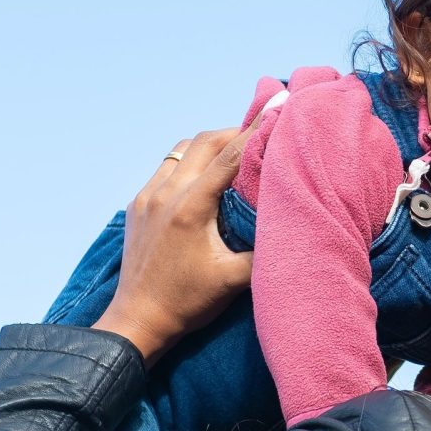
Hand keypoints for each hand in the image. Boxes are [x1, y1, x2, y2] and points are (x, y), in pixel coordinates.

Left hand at [93, 119, 257, 365]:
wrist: (138, 321)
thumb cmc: (188, 303)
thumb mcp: (235, 281)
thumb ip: (265, 250)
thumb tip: (292, 227)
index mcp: (191, 207)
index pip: (229, 155)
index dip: (256, 130)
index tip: (276, 110)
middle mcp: (166, 194)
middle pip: (204, 142)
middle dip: (234, 131)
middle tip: (261, 131)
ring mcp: (147, 197)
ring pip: (182, 150)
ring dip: (210, 145)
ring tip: (234, 151)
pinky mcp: (137, 206)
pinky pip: (166, 168)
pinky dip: (189, 161)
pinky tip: (204, 174)